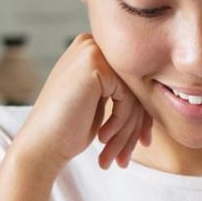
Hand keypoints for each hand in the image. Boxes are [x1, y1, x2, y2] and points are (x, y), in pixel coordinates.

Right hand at [12, 33, 152, 172]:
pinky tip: (103, 139)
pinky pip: (128, 97)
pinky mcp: (94, 63)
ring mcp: (92, 50)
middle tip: (127, 157)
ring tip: (116, 156)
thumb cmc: (68, 129)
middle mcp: (91, 43)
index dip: (139, 116)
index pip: (131, 83)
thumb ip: (123, 91)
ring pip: (134, 94)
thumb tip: (159, 94)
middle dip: (135, 127)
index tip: (140, 143)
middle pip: (135, 87)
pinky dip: (120, 123)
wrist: (41, 144)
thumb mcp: (99, 104)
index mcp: (91, 51)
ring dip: (128, 131)